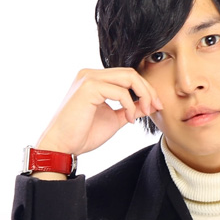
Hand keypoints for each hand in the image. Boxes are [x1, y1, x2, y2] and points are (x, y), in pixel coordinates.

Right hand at [35, 67, 162, 155]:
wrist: (63, 146)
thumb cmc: (83, 134)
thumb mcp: (114, 119)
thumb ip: (130, 109)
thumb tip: (149, 104)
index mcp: (95, 79)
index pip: (127, 76)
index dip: (145, 89)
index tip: (156, 106)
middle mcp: (90, 74)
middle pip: (130, 73)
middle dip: (148, 90)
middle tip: (156, 107)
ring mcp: (88, 78)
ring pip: (128, 77)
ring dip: (143, 95)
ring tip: (143, 113)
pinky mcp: (88, 87)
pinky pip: (120, 91)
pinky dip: (130, 105)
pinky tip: (128, 119)